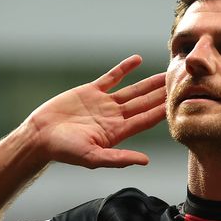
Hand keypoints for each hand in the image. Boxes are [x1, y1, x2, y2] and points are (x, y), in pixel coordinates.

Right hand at [24, 55, 166, 167]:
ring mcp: (104, 103)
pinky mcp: (91, 92)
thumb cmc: (64, 151)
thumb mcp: (93, 157)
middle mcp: (114, 117)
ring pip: (132, 90)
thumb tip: (145, 161)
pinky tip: (138, 59)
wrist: (40, 136)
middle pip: (144, 104)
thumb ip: (119, 159)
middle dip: (162, 95)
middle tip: (180, 85)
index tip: (179, 103)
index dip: (163, 111)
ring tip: (165, 74)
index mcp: (118, 132)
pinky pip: (111, 77)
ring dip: (149, 83)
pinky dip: (124, 68)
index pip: (146, 120)